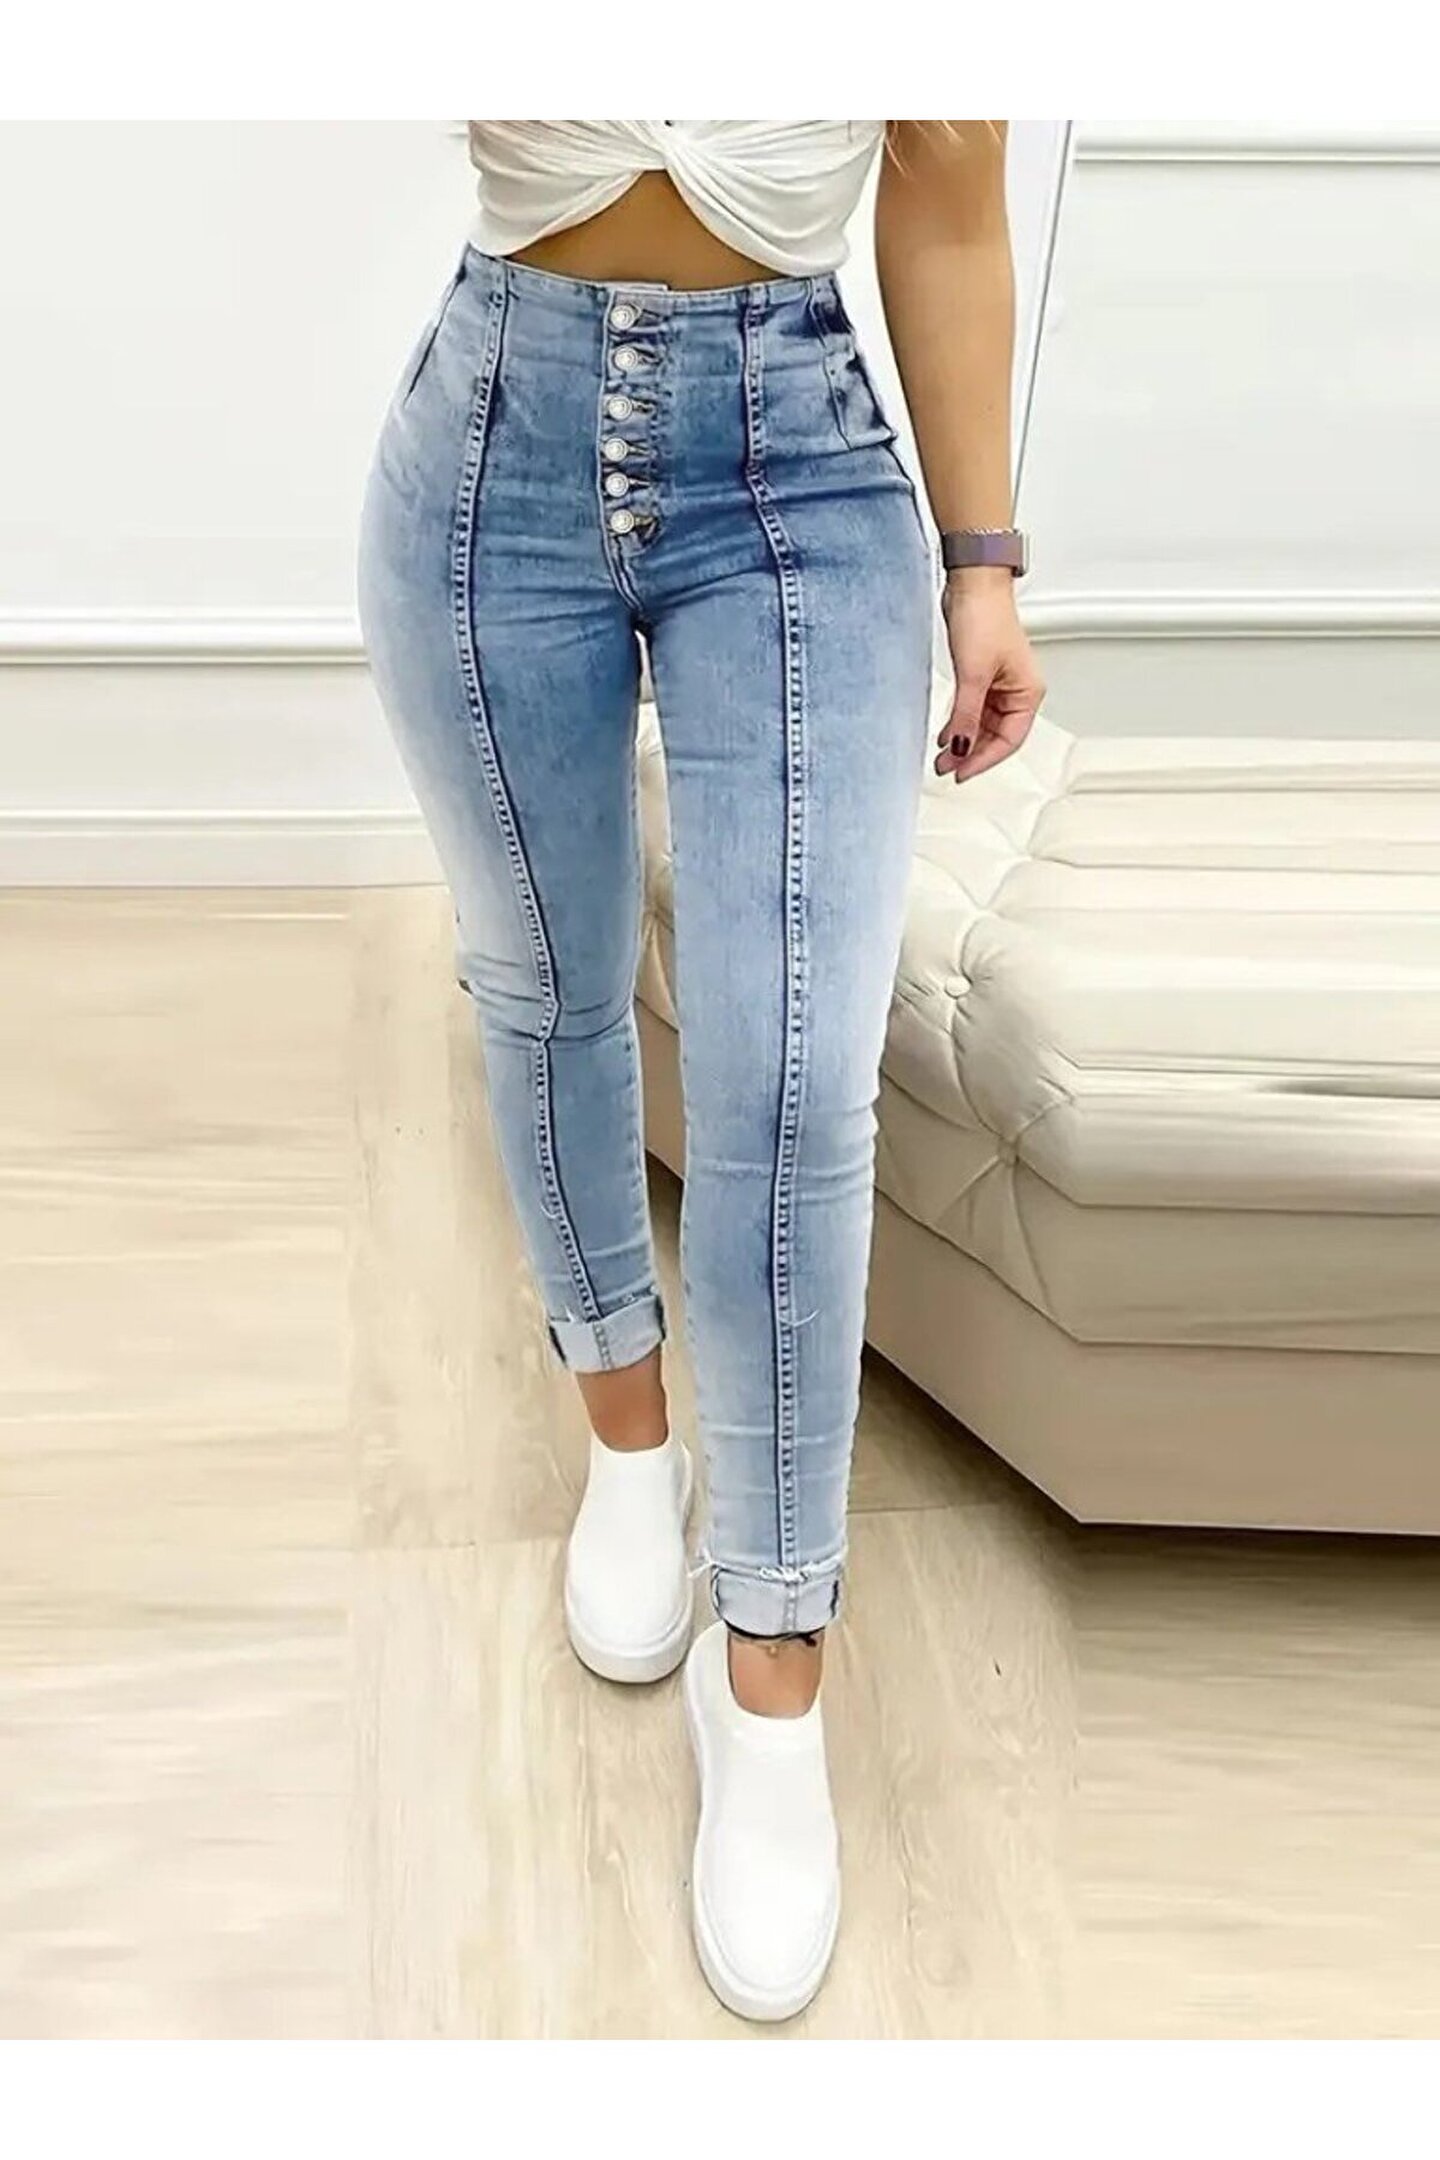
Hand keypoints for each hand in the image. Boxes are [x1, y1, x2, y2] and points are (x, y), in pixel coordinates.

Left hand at [934, 568, 1045, 783]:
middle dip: (970, 753)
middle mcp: (1018, 690)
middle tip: (946, 768)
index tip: (961, 773)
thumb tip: (959, 747)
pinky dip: (959, 723)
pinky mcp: (981, 674)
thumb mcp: (973, 676)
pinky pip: (972, 709)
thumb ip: (966, 716)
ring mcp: (999, 683)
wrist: (972, 584)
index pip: (1009, 740)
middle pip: (996, 736)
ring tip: (941, 757)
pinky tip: (944, 734)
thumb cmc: (984, 617)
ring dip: (962, 740)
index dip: (983, 760)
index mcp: (1028, 692)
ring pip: (982, 724)